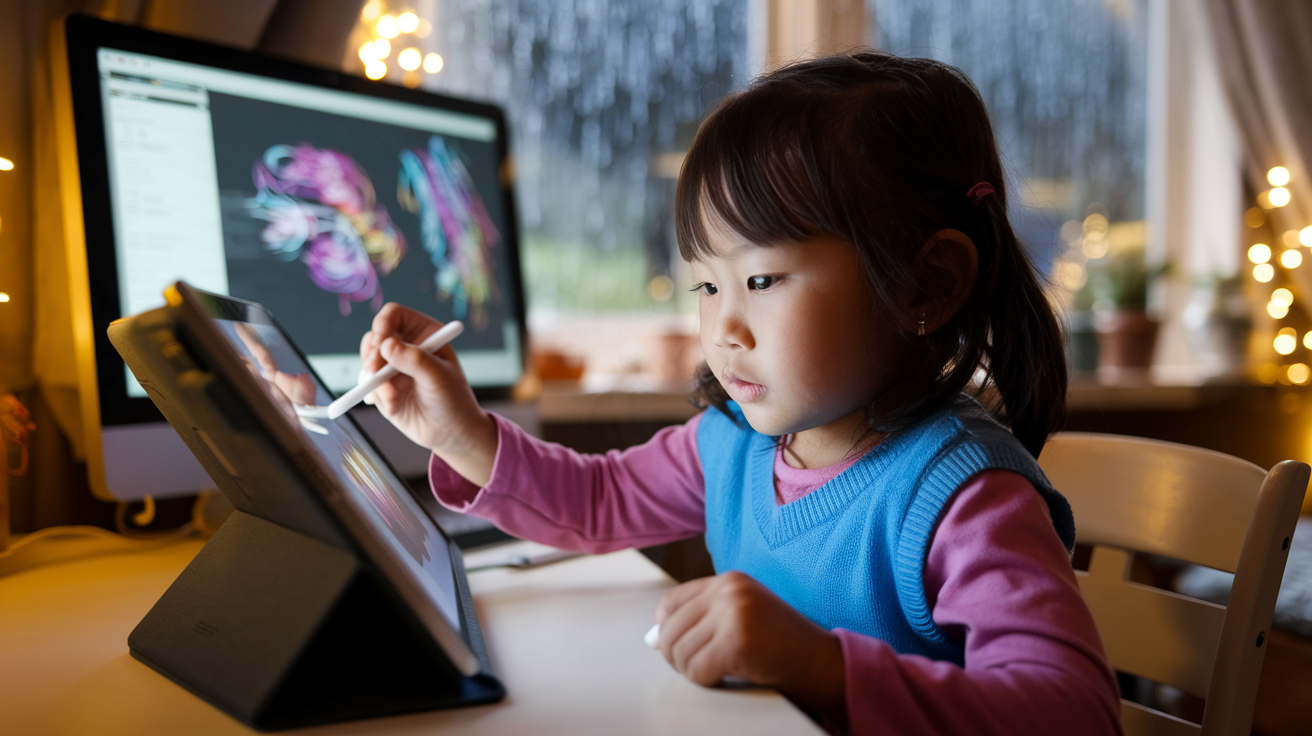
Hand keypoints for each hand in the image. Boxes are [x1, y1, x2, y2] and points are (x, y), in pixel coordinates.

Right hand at [359, 303, 497, 485]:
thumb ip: (415, 360)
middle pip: (374, 337)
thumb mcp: (438, 377)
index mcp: (424, 334)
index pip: (394, 315)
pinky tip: (394, 406)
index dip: (383, 323)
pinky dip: (376, 395)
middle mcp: (406, 347)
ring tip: (392, 397)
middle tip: (375, 373)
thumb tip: (387, 345)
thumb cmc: (453, 401)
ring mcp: (392, 367)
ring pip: (366, 361)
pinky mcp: (382, 387)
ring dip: (374, 380)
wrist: (450, 434)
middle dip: (372, 355)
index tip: (381, 342)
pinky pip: (366, 385)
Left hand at [654, 571, 846, 725]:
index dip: (666, 630)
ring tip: (718, 670)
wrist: (822, 661)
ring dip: (693, 671)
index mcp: (729, 580)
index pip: (670, 602)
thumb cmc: (782, 644)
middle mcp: (729, 590)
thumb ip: (703, 619)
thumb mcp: (742, 617)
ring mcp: (734, 613)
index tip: (681, 647)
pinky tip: (726, 677)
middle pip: (669, 630)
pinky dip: (706, 681)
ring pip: (680, 653)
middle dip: (677, 657)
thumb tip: (654, 639)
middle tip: (699, 667)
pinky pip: (697, 670)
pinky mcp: (737, 641)